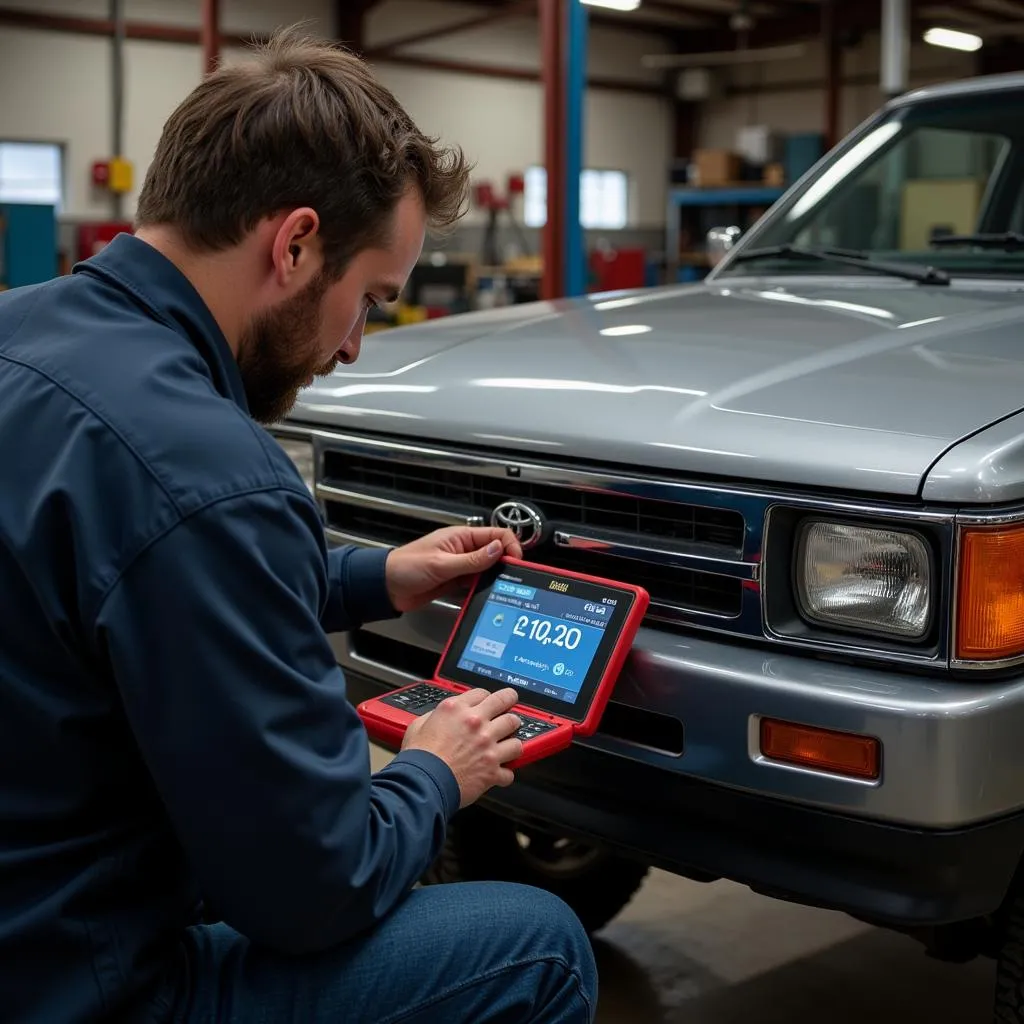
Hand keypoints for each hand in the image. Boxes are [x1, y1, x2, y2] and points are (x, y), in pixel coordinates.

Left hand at [384, 526, 522, 612]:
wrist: (386, 587)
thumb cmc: (406, 567)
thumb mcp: (441, 564)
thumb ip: (472, 559)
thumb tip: (499, 550)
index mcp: (461, 536)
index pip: (496, 534)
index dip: (509, 546)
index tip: (516, 562)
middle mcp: (464, 549)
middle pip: (495, 552)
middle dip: (505, 564)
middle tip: (513, 579)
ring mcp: (460, 566)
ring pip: (487, 570)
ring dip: (494, 578)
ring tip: (501, 589)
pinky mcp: (456, 581)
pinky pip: (476, 583)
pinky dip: (483, 588)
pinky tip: (487, 595)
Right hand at [402, 687, 522, 806]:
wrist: (422, 783)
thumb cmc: (419, 757)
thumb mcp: (419, 725)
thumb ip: (434, 716)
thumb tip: (440, 717)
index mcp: (457, 710)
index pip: (482, 693)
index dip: (486, 697)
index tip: (488, 702)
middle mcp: (476, 724)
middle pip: (506, 704)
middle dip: (510, 703)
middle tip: (510, 707)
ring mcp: (488, 746)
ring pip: (516, 738)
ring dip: (513, 742)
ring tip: (509, 745)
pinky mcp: (492, 770)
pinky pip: (510, 772)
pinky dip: (505, 774)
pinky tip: (499, 773)